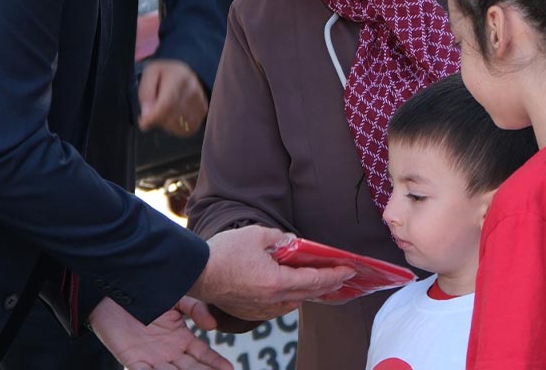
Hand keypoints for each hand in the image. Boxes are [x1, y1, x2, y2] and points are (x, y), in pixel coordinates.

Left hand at [89, 296, 231, 369]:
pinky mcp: (132, 360)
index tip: (230, 369)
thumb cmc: (145, 290)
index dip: (216, 363)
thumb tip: (213, 326)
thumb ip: (195, 309)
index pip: (203, 355)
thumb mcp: (176, 298)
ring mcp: (151, 358)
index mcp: (180, 339)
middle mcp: (168, 352)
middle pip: (191, 369)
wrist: (114, 287)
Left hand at [139, 59, 207, 136]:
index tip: (143, 123)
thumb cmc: (165, 73)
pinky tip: (173, 117)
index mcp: (178, 78)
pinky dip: (177, 127)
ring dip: (167, 125)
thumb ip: (146, 92)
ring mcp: (200, 101)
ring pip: (180, 126)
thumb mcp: (150, 73)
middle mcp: (192, 90)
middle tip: (152, 113)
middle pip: (172, 117)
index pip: (166, 105)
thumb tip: (146, 114)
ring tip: (164, 113)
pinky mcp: (203, 110)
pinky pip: (188, 128)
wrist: (185, 71)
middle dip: (158, 120)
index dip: (153, 118)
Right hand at [189, 226, 355, 320]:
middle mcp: (271, 300)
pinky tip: (292, 292)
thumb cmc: (223, 253)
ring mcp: (260, 309)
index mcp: (276, 281)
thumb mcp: (256, 235)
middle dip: (328, 285)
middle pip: (308, 294)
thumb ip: (280, 238)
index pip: (314, 280)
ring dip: (309, 294)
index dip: (335, 275)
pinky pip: (278, 308)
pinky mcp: (250, 311)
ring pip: (294, 304)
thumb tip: (293, 243)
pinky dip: (290, 300)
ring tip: (320, 283)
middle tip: (342, 277)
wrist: (196, 273)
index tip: (349, 270)